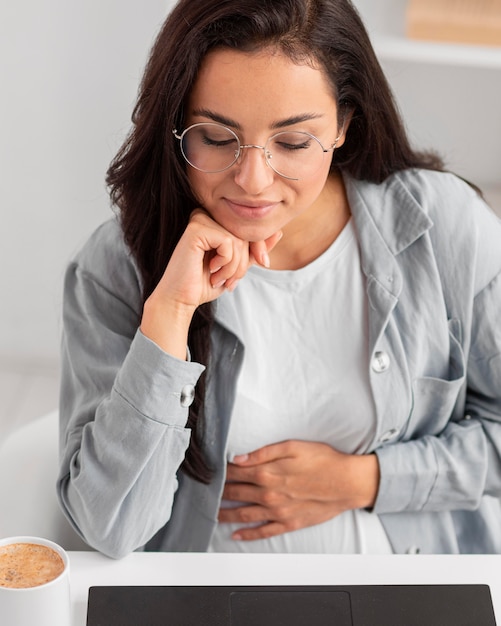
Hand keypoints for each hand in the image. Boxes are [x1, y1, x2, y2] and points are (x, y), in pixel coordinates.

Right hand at [140, 210, 281, 357]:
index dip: (260, 248)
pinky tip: (211, 269)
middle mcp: (207, 215)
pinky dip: (226, 262)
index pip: (250, 229)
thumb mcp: (237, 266)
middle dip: (244, 263)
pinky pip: (228, 241)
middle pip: (246, 234)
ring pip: (238, 239)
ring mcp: (200, 218)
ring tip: (219, 278)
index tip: (262, 265)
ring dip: (235, 266)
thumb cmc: (205, 283)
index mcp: (215, 221)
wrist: (181, 299)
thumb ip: (254, 250)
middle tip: (230, 282)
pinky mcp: (196, 227)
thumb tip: (279, 232)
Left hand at [218, 440, 379, 540]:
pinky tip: (236, 534)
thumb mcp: (293, 447)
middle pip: (236, 492)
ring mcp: (278, 511)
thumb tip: (239, 458)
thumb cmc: (323, 461)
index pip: (236, 472)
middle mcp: (269, 494)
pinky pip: (263, 532)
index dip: (221, 471)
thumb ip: (263, 452)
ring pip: (244, 514)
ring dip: (225, 514)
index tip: (209, 471)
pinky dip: (247, 534)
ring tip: (211, 513)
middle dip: (218, 491)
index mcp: (268, 472)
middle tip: (204, 492)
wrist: (347, 482)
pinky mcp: (289, 523)